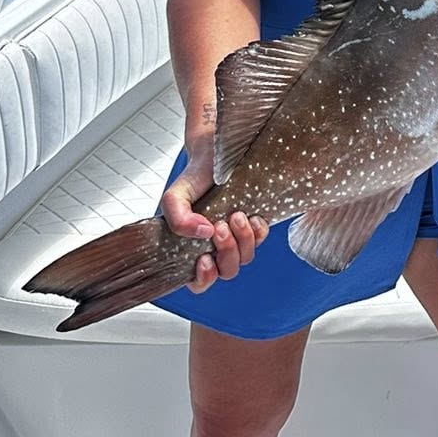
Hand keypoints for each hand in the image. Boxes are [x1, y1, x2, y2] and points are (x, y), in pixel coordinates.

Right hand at [160, 145, 268, 295]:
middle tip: (220, 226)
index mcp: (191, 247)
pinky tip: (253, 216)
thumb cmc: (195, 177)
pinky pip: (261, 240)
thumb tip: (202, 232)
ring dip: (243, 239)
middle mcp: (214, 247)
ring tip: (236, 215)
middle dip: (226, 252)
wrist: (215, 154)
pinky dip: (259, 232)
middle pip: (226, 271)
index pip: (197, 282)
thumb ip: (176, 217)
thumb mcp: (175, 195)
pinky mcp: (253, 226)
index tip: (205, 259)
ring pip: (245, 258)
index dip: (203, 279)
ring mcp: (235, 238)